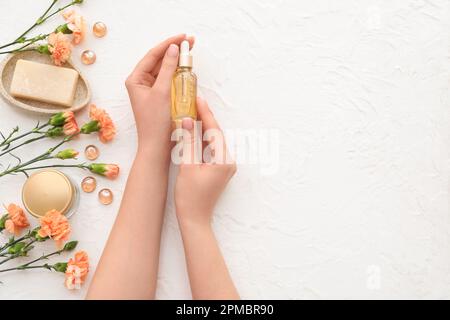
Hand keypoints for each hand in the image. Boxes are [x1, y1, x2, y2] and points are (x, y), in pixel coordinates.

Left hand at [125, 34, 194, 152]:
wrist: (157, 147)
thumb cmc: (155, 122)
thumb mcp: (162, 92)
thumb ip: (168, 69)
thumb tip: (173, 49)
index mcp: (135, 79)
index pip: (153, 55)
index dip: (168, 44)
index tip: (183, 37)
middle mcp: (141, 83)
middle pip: (159, 61)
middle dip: (174, 51)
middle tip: (190, 42)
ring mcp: (151, 90)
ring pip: (165, 70)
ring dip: (177, 61)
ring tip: (190, 52)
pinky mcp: (160, 98)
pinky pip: (169, 81)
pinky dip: (178, 74)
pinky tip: (187, 69)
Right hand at [175, 98, 236, 225]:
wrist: (194, 220)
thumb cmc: (190, 197)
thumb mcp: (187, 166)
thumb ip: (189, 142)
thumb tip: (188, 120)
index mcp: (224, 160)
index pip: (214, 131)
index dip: (205, 114)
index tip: (198, 99)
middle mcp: (228, 162)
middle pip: (215, 134)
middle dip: (204, 119)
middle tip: (193, 102)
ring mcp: (224, 167)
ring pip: (212, 142)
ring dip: (202, 129)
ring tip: (191, 113)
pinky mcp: (218, 170)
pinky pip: (210, 150)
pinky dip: (201, 141)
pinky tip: (193, 132)